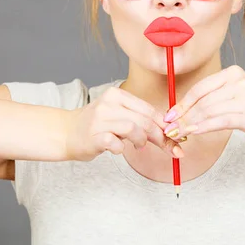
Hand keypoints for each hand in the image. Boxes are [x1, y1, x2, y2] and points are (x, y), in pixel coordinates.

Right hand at [65, 86, 183, 160]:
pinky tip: (119, 149)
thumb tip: (170, 130)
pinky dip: (121, 148)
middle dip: (161, 136)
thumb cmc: (97, 126)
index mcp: (117, 95)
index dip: (165, 124)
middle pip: (144, 119)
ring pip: (133, 128)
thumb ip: (141, 119)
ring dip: (141, 141)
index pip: (148, 109)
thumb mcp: (119, 116)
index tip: (177, 137)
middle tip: (169, 148)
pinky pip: (115, 143)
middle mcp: (108, 104)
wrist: (66, 132)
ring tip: (138, 146)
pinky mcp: (92, 136)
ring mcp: (99, 119)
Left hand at [162, 65, 244, 147]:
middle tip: (171, 129)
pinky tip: (194, 132)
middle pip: (203, 101)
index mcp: (232, 73)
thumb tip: (177, 112)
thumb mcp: (230, 97)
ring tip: (179, 134)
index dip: (182, 103)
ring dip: (191, 124)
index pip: (200, 88)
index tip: (170, 116)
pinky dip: (205, 127)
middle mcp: (239, 82)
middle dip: (184, 117)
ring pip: (210, 111)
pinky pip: (221, 121)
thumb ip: (208, 100)